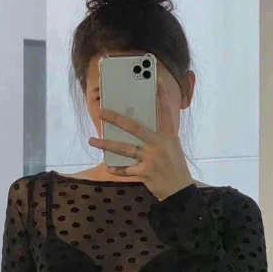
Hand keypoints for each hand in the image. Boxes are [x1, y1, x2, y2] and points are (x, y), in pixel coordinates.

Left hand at [88, 79, 194, 200]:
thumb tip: (138, 129)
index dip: (160, 94)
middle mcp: (159, 144)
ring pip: (124, 148)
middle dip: (116, 118)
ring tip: (92, 140)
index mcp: (168, 136)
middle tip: (101, 112)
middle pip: (134, 127)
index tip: (155, 79)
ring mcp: (152, 158)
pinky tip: (107, 166)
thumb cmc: (175, 168)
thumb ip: (159, 137)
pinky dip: (116, 169)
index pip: (164, 111)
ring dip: (106, 144)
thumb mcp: (172, 148)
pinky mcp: (145, 172)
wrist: (180, 192)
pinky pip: (125, 170)